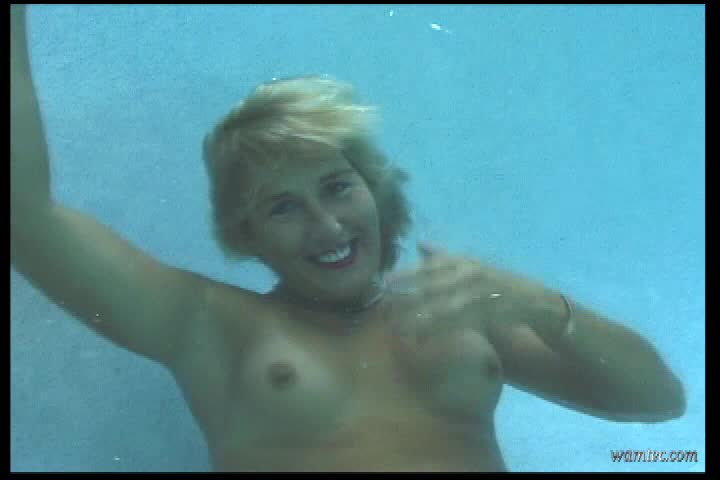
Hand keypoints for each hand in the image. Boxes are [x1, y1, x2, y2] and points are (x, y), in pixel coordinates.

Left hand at [386, 242, 544, 342]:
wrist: (534, 300)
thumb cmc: (495, 283)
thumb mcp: (470, 266)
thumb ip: (443, 257)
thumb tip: (419, 243)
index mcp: (464, 261)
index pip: (430, 266)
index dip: (407, 273)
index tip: (385, 283)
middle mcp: (471, 273)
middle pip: (433, 286)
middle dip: (408, 298)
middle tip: (385, 309)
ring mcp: (481, 292)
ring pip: (444, 306)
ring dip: (420, 317)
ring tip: (399, 327)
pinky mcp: (490, 312)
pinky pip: (460, 322)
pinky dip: (441, 330)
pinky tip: (424, 337)